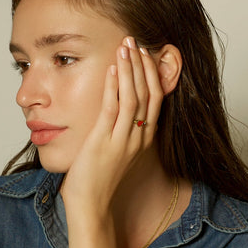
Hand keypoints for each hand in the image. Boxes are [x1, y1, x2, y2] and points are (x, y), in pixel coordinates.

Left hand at [61, 37, 163, 214]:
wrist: (91, 205)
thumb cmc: (100, 180)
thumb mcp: (119, 154)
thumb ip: (123, 134)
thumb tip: (118, 113)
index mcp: (143, 140)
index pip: (156, 101)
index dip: (152, 76)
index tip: (146, 55)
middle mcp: (138, 138)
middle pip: (149, 95)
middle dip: (143, 66)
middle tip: (136, 42)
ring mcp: (123, 140)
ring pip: (134, 97)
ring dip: (131, 70)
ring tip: (126, 47)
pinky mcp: (104, 141)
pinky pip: (114, 108)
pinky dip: (115, 86)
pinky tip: (112, 69)